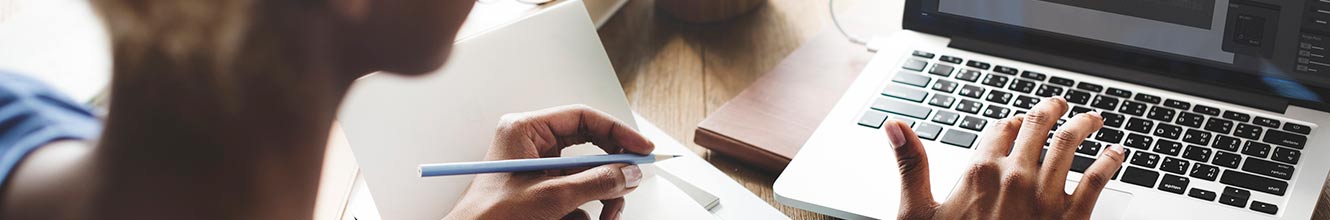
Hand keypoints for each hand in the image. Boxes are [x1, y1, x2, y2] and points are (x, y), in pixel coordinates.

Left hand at [444, 105, 654, 219]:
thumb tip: (628, 173)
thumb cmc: (492, 217)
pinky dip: (584, 212)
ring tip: (607, 216)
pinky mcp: (541, 192)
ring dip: (601, 197)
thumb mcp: (551, 196)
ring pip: (586, 176)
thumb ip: (596, 182)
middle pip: (589, 148)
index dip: (618, 133)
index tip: (642, 149)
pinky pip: (575, 195)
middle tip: (632, 182)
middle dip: (611, 171)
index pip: (583, 119)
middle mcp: (532, 145)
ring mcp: (537, 170)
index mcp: (526, 130)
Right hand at [885, 97, 1126, 219]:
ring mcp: (1045, 196)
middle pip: (1038, 127)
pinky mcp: (1070, 217)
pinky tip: (1117, 153)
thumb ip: (911, 164)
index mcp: (979, 171)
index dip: (1010, 121)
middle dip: (1051, 111)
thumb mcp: (918, 212)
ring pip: (1070, 144)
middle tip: (1059, 105)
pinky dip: (1110, 161)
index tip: (1016, 121)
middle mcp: (1015, 176)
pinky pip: (1097, 180)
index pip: (1000, 128)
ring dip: (1084, 125)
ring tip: (1093, 119)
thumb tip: (895, 125)